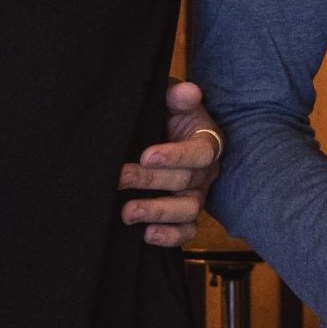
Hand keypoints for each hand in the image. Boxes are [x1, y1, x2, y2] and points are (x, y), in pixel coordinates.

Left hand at [120, 79, 222, 247]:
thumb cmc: (167, 116)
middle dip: (150, 181)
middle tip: (120, 177)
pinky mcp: (185, 215)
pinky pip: (187, 232)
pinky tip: (147, 235)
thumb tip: (187, 90)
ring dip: (158, 212)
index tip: (147, 155)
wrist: (161, 134)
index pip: (199, 152)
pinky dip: (171, 237)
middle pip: (185, 182)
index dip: (175, 156)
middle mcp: (204, 173)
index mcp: (206, 143)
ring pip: (188, 210)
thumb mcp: (171, 101)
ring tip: (128, 212)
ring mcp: (196, 196)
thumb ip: (177, 97)